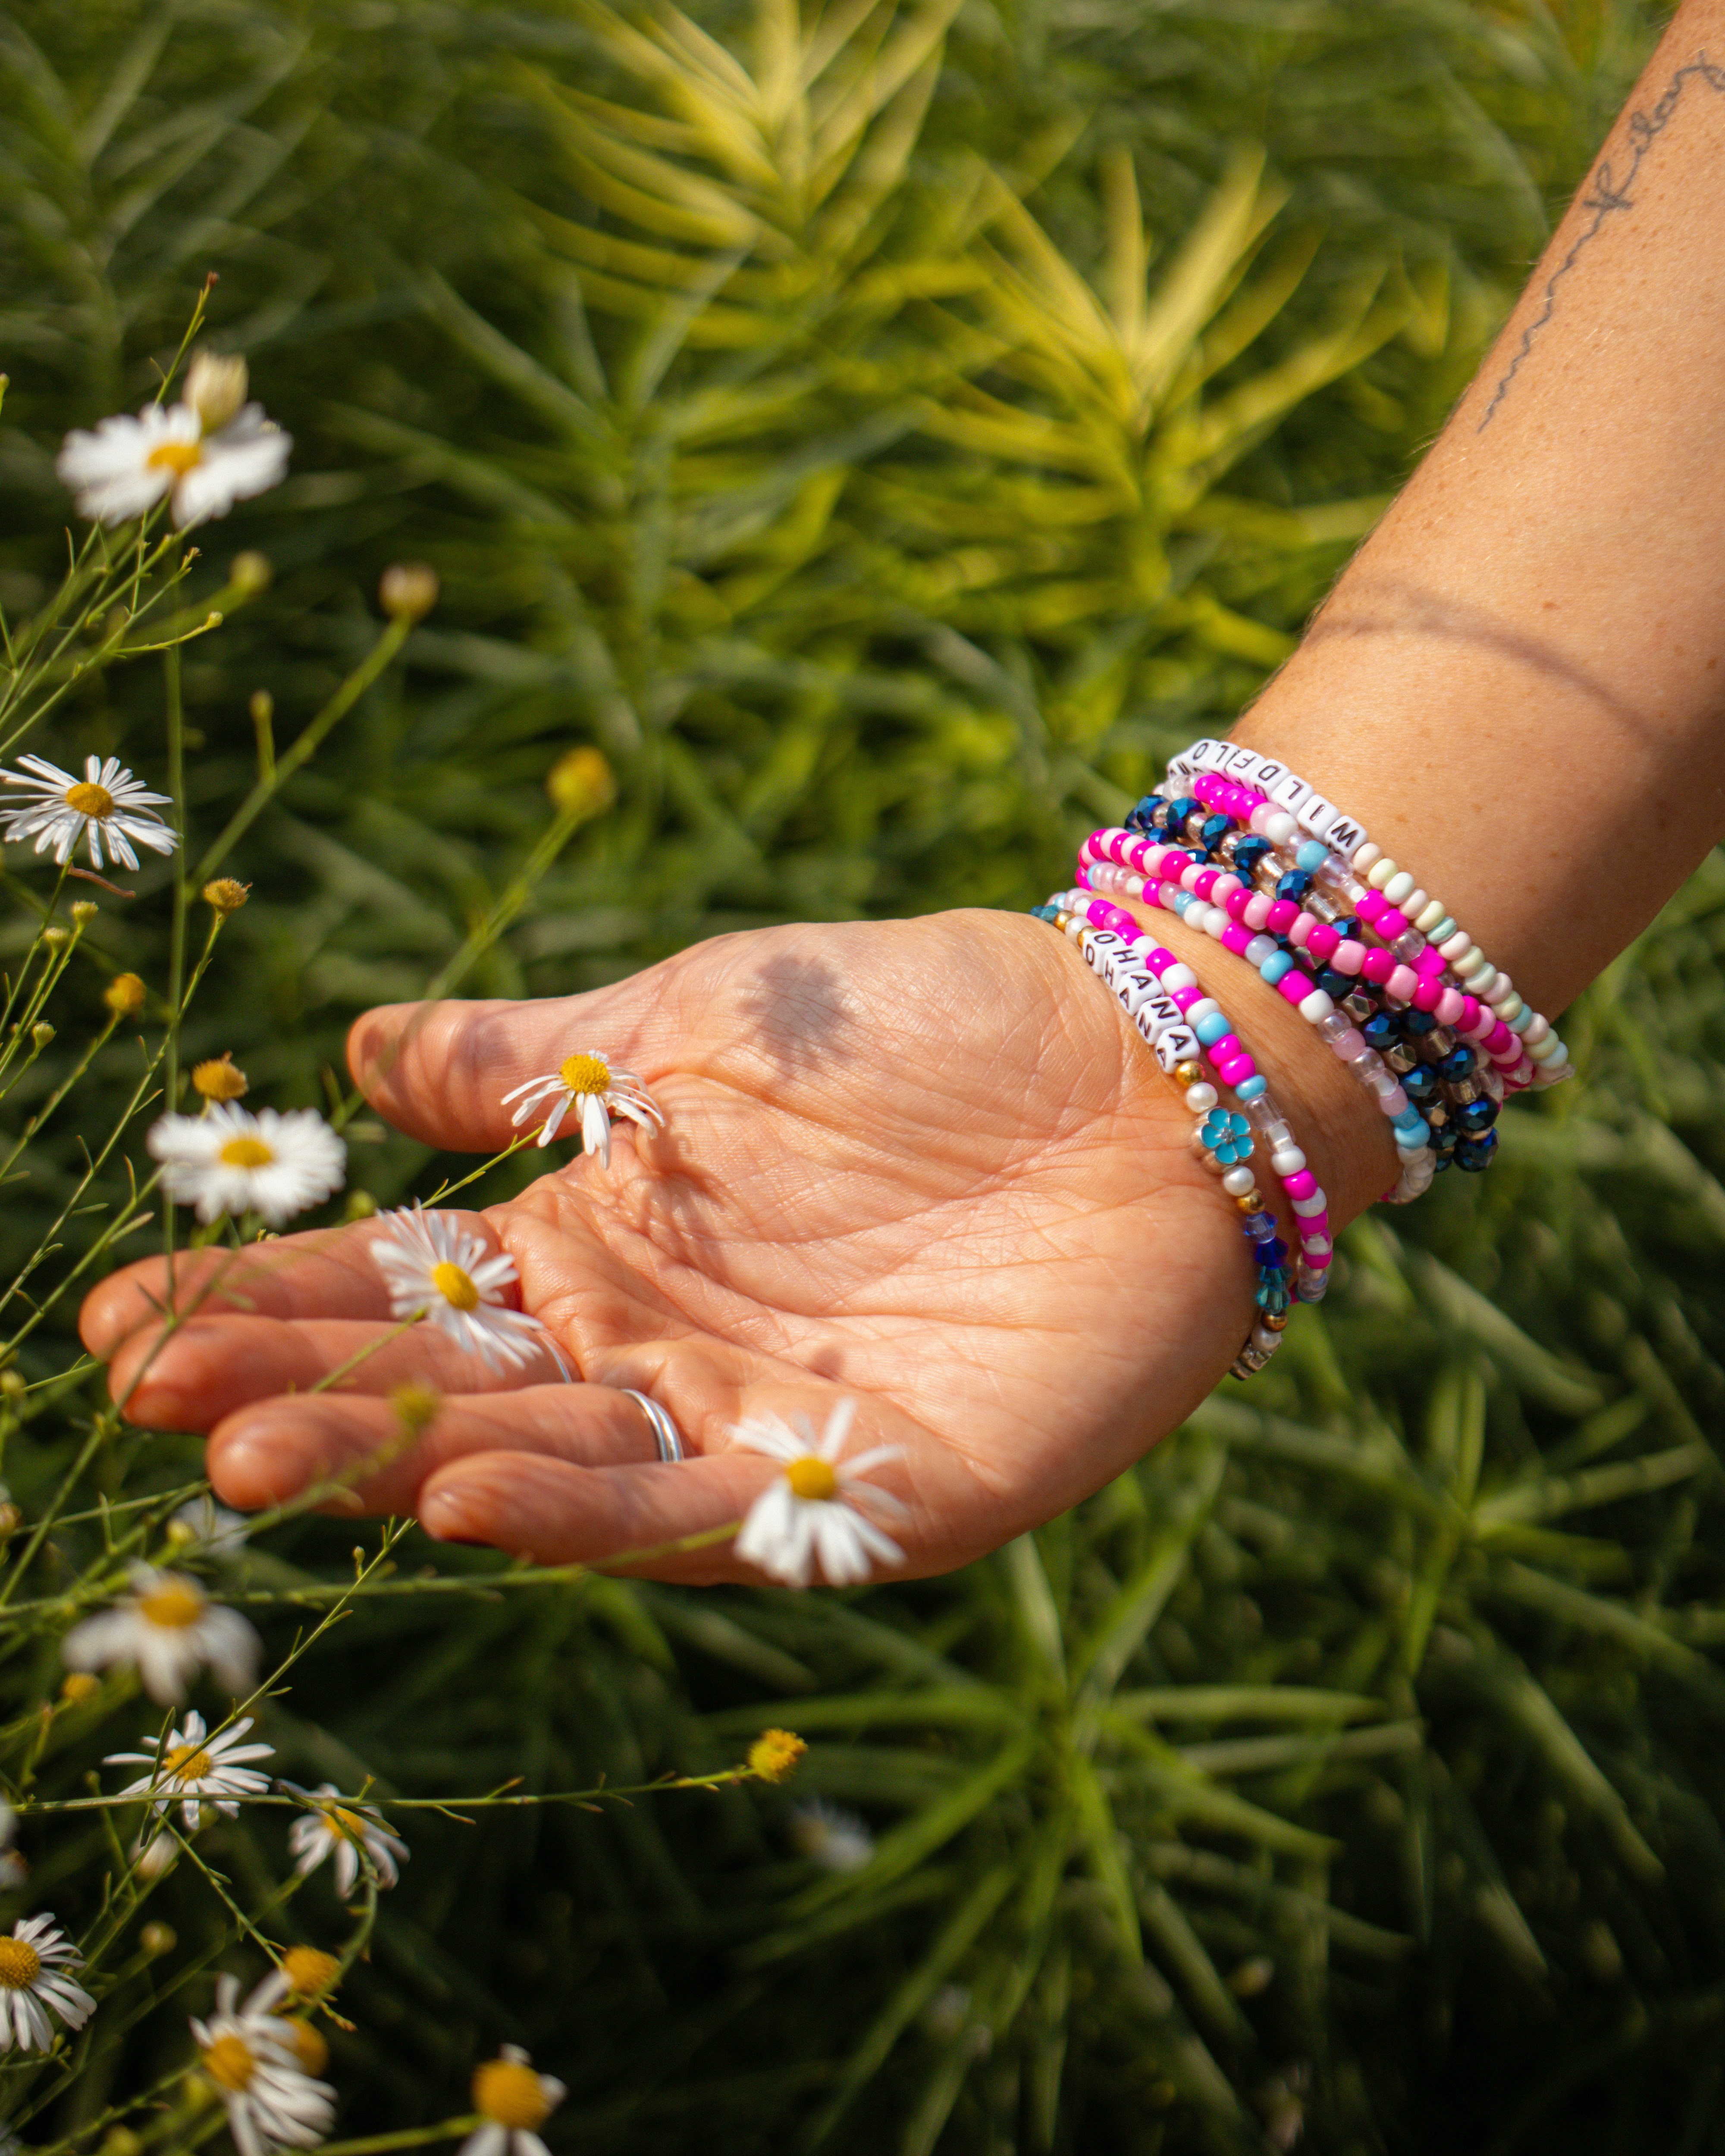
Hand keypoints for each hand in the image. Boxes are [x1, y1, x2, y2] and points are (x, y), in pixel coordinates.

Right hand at [79, 909, 1322, 1581]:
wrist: (1149, 1057)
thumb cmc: (924, 1020)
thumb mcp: (708, 1013)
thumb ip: (542, 1060)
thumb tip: (356, 1051)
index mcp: (605, 1239)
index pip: (405, 1290)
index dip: (270, 1310)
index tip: (126, 1324)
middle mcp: (662, 1354)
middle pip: (459, 1398)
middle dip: (314, 1406)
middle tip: (173, 1414)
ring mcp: (764, 1433)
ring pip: (563, 1475)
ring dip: (418, 1471)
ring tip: (277, 1460)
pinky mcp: (883, 1494)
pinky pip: (720, 1519)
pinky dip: (598, 1510)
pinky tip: (478, 1491)